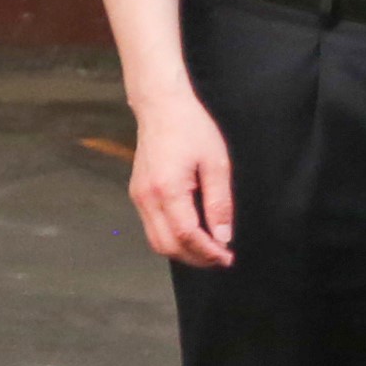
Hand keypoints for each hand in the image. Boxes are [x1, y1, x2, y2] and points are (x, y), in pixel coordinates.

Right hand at [127, 94, 234, 266]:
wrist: (161, 107)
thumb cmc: (191, 129)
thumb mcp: (216, 164)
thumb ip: (219, 203)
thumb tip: (223, 237)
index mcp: (168, 189)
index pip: (186, 235)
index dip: (208, 251)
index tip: (228, 257)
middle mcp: (147, 197)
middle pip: (167, 245)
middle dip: (195, 258)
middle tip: (220, 257)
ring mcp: (138, 196)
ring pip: (156, 241)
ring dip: (182, 251)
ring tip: (208, 248)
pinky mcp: (138, 193)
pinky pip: (152, 227)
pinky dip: (172, 238)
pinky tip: (192, 232)